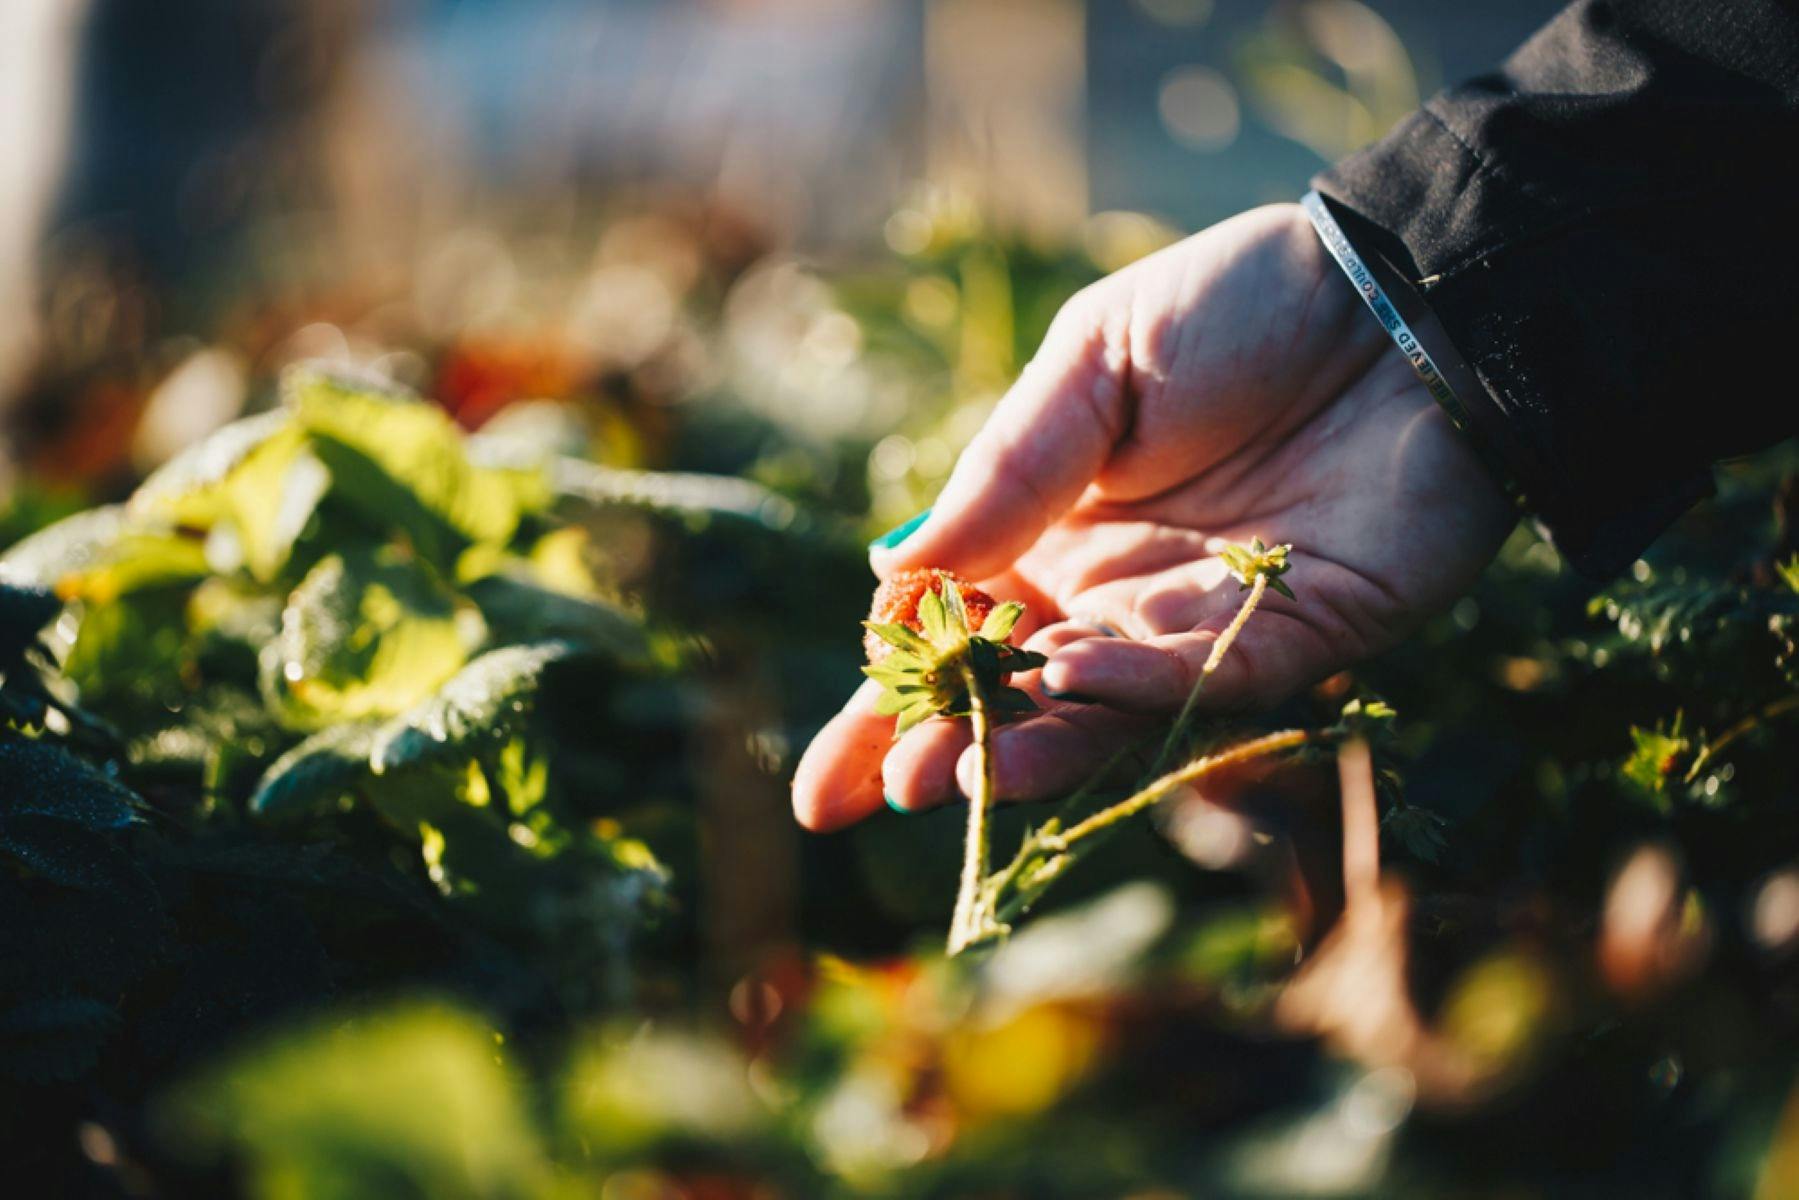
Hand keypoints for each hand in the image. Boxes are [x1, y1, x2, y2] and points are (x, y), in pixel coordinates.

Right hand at [792, 204, 1514, 831]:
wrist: (1398, 289)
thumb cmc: (1239, 307)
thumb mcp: (1095, 364)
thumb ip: (1006, 472)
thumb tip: (890, 573)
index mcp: (1055, 533)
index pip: (951, 637)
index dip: (885, 711)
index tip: (819, 787)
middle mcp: (1120, 597)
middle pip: (1017, 698)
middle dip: (946, 752)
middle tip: (880, 792)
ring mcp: (1205, 626)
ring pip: (1105, 710)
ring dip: (1029, 745)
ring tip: (950, 776)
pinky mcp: (1302, 636)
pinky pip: (1206, 677)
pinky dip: (1136, 685)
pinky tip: (1068, 678)